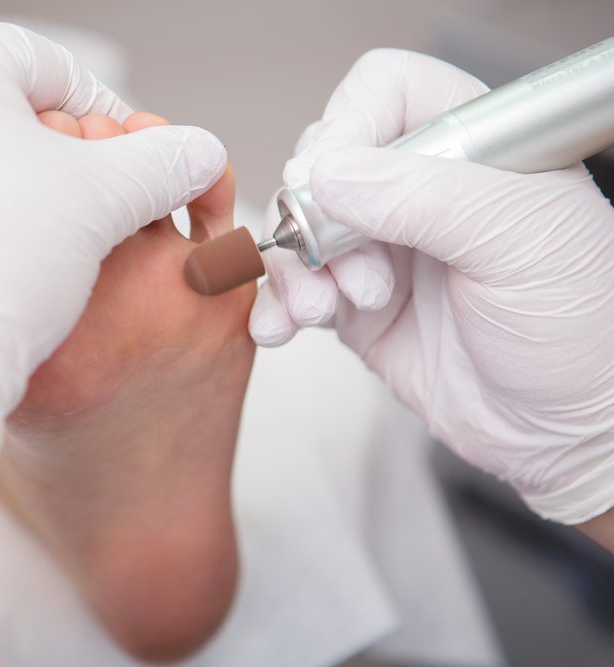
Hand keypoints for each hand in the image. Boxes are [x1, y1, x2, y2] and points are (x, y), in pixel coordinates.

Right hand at [249, 49, 613, 523]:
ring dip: (297, 269)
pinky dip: (275, 307)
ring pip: (299, 229)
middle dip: (319, 216)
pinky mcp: (356, 306)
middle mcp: (419, 190)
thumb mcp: (520, 243)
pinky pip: (295, 290)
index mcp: (472, 149)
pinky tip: (280, 328)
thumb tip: (327, 175)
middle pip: (324, 162)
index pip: (385, 92)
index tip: (329, 181)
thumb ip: (425, 198)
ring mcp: (382, 249)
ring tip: (325, 309)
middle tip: (353, 267)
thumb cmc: (580, 327)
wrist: (566, 429)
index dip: (347, 125)